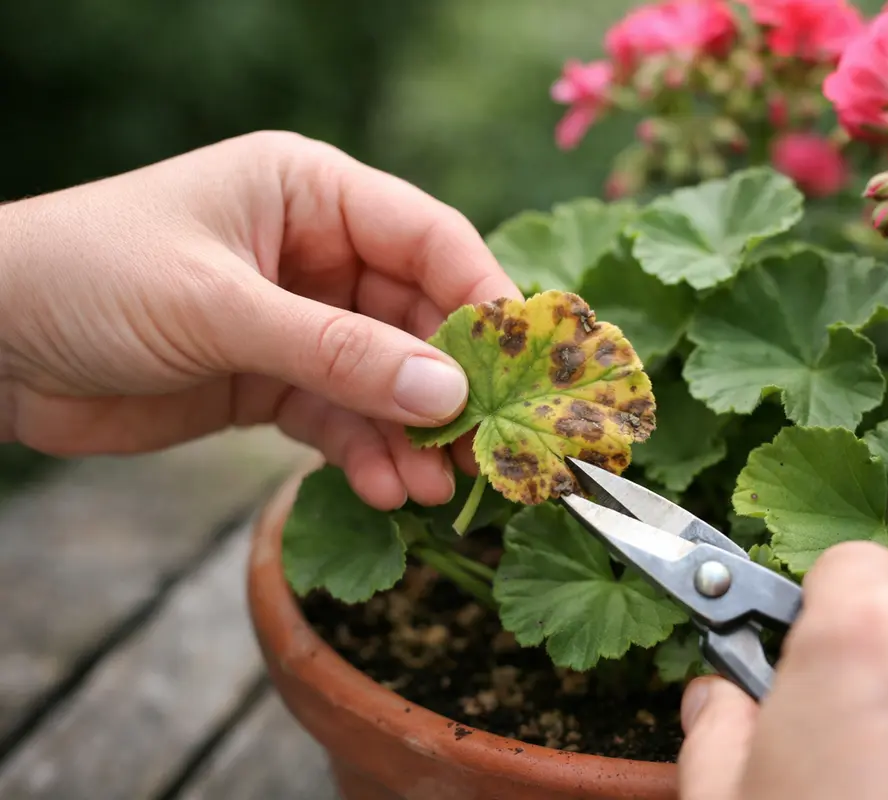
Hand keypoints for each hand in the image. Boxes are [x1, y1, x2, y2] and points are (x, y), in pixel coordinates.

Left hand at [0, 131, 519, 508]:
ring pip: (387, 377)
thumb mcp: (220, 308)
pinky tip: (387, 489)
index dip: (482, 300)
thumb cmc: (89, 278)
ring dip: (414, 433)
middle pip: (419, 317)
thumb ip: (338, 352)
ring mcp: (299, 320)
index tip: (521, 367)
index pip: (429, 239)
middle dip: (451, 385)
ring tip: (437, 487)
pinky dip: (366, 453)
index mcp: (312, 193)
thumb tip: (450, 393)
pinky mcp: (274, 382)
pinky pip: (342, 417)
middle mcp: (317, 251)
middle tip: (485, 448)